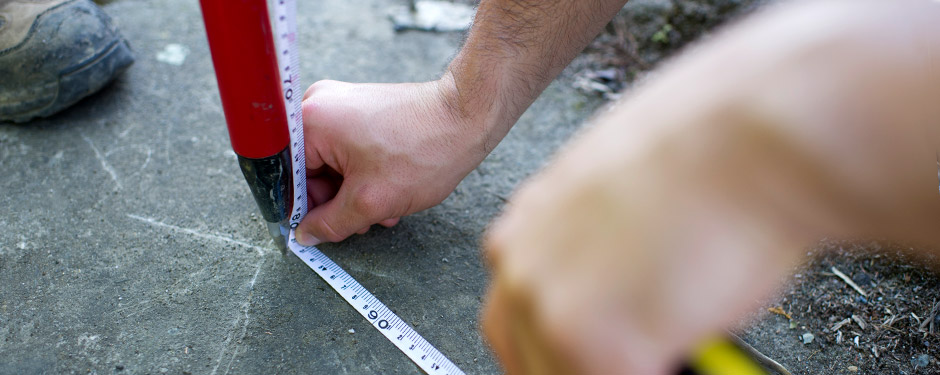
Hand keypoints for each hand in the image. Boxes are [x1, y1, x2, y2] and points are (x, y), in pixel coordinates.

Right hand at [295, 76, 488, 244]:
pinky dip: (365, 175)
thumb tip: (306, 235)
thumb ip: (331, 223)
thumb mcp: (371, 201)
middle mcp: (319, 106)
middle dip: (337, 202)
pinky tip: (390, 192)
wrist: (466, 118)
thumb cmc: (423, 150)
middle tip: (364, 221)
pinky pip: (348, 151)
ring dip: (355, 193)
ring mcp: (341, 105)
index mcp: (310, 122)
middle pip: (310, 170)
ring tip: (385, 209)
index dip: (304, 209)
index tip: (317, 229)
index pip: (289, 177)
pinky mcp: (361, 109)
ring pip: (332, 165)